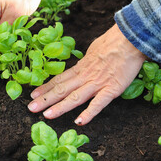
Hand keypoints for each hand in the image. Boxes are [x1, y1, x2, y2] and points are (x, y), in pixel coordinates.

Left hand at [28, 24, 146, 124]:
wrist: (130, 38)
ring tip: (46, 115)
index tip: (33, 94)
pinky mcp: (111, 89)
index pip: (59, 79)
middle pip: (61, 89)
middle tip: (30, 108)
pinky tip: (79, 122)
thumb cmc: (113, 42)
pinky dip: (88, 113)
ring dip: (60, 107)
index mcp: (81, 67)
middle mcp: (85, 76)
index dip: (45, 87)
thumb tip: (82, 65)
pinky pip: (98, 103)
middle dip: (45, 99)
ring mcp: (97, 83)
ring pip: (75, 97)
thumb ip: (86, 62)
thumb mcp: (93, 50)